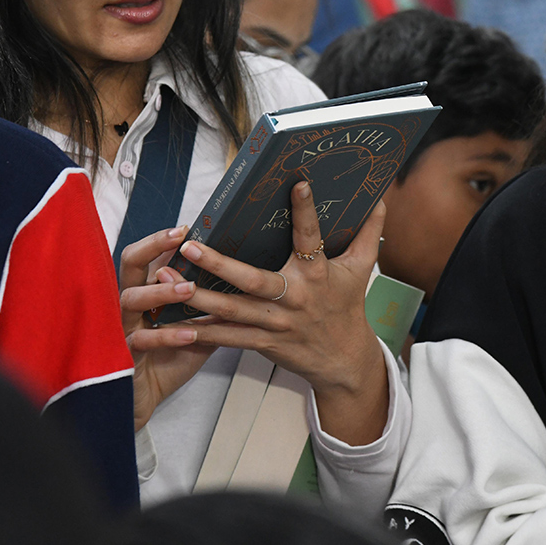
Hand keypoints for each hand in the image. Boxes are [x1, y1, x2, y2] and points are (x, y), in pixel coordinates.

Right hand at [118, 225, 218, 431]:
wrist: (146, 396)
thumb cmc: (172, 355)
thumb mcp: (197, 323)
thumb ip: (212, 300)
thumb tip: (249, 277)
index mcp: (146, 289)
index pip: (149, 254)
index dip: (163, 238)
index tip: (188, 227)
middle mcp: (130, 302)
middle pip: (129, 263)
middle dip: (152, 246)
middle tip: (180, 239)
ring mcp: (122, 326)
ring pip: (131, 298)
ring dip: (161, 292)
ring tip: (189, 288)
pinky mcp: (122, 355)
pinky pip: (141, 340)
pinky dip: (166, 336)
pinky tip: (189, 333)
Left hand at [175, 180, 388, 444]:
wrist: (344, 361)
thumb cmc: (347, 307)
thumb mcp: (362, 270)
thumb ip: (368, 233)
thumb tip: (380, 198)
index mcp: (318, 275)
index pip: (312, 238)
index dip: (306, 211)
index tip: (296, 183)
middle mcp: (295, 298)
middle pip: (253, 281)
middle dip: (220, 265)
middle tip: (190, 246)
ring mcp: (276, 324)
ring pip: (232, 311)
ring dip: (197, 298)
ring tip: (164, 281)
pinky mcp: (263, 343)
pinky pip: (228, 338)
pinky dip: (201, 332)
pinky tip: (173, 323)